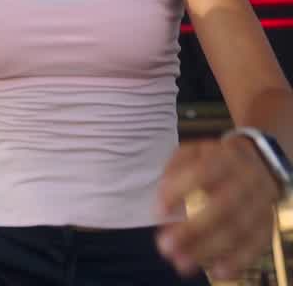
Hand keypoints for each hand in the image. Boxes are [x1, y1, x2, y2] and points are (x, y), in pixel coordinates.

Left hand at [155, 137, 279, 279]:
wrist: (258, 162)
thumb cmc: (215, 161)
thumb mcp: (193, 153)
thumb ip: (175, 170)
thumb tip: (162, 200)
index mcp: (224, 157)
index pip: (201, 172)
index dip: (179, 191)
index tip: (158, 212)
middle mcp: (246, 180)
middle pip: (223, 206)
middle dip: (193, 230)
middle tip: (166, 247)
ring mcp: (260, 203)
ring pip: (238, 230)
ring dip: (208, 250)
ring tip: (182, 262)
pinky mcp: (267, 225)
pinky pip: (256, 246)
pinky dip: (237, 262)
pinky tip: (216, 272)